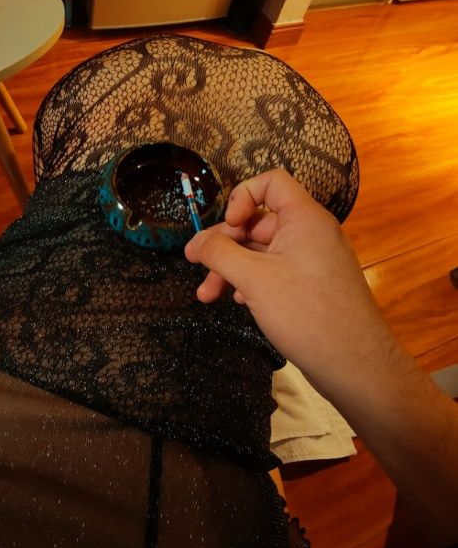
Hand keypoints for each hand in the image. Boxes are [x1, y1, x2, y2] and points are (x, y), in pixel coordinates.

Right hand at [184, 169, 396, 396]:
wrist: (354, 364)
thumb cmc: (306, 313)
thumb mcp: (254, 279)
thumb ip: (220, 253)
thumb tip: (196, 241)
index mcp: (304, 218)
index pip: (271, 183)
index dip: (243, 196)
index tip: (228, 225)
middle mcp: (310, 233)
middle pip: (258, 222)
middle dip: (224, 243)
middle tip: (193, 262)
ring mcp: (311, 261)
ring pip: (262, 252)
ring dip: (231, 268)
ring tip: (207, 295)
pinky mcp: (310, 286)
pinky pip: (274, 271)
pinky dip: (251, 282)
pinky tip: (238, 302)